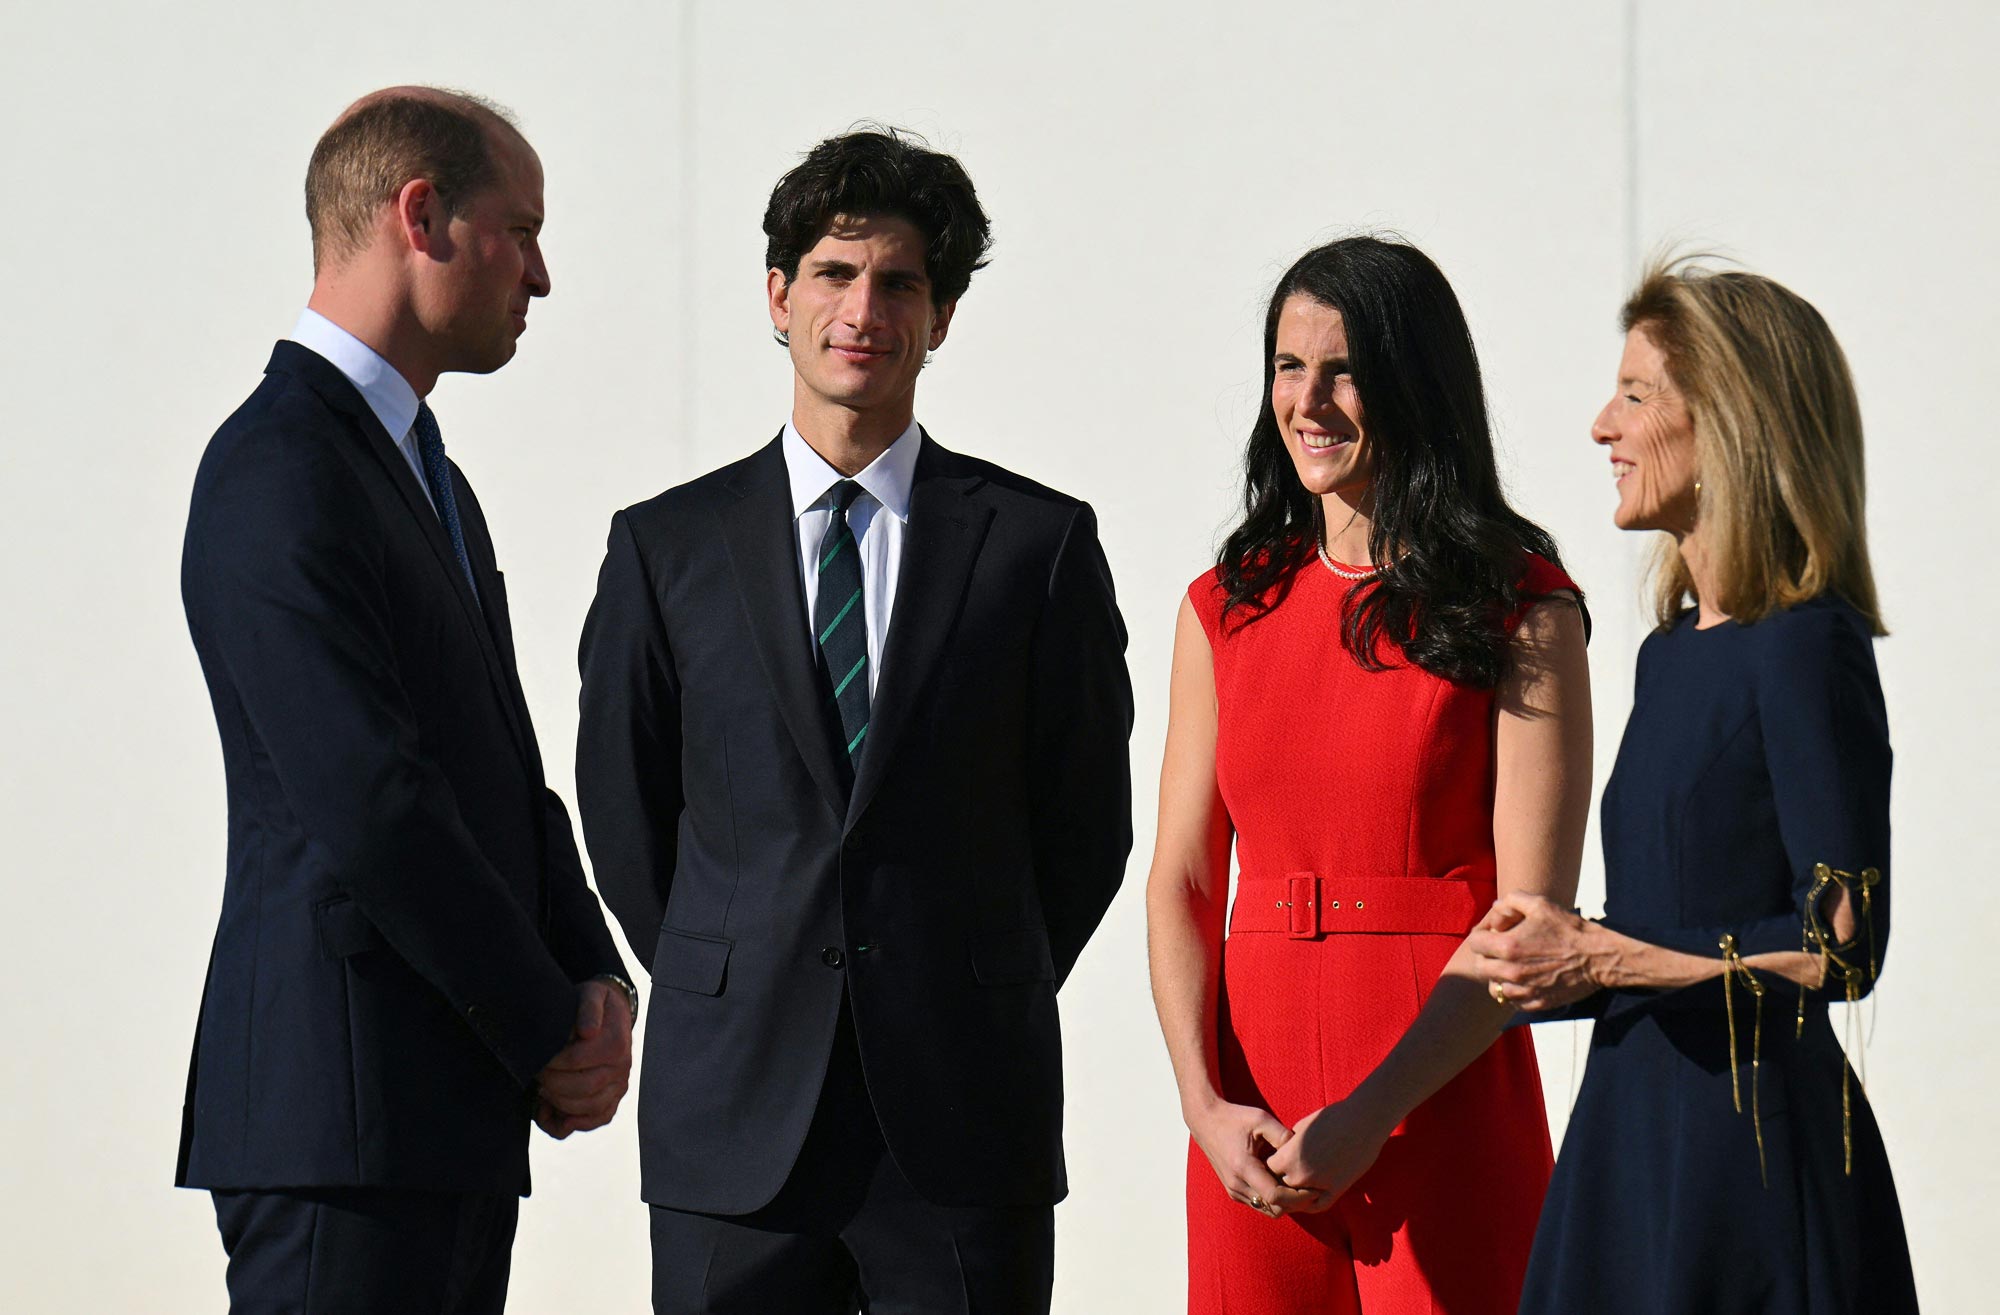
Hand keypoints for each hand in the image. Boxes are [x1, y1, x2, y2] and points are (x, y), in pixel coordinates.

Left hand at [533, 980, 633, 1138]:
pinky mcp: (615, 1099)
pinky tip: (553, 1111)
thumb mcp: (591, 995)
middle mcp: (622, 1068)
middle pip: (582, 1088)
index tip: (536, 1056)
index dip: (551, 1062)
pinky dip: (573, 1122)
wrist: (612, 1014)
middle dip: (551, 1083)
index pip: (576, 1061)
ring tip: (542, 1090)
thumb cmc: (595, 1005)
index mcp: (616, 1044)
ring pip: (589, 1108)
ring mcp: (620, 1086)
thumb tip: (587, 1032)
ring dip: (559, 1103)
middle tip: (535, 1073)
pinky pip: (598, 1120)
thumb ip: (589, 1008)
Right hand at [1185, 1097, 1328, 1217]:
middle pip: (1274, 1209)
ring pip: (1267, 1210)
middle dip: (1295, 1203)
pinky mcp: (1233, 1191)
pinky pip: (1258, 1203)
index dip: (1298, 1197)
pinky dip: (1273, 1199)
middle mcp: (1236, 1184)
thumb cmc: (1235, 1118)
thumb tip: (1303, 1154)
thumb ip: (1283, 1136)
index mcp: (1243, 1167)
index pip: (1275, 1196)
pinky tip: (1283, 1183)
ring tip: (1299, 1186)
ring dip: (1284, 1203)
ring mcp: (1233, 1190)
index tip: (1314, 1187)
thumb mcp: (1261, 1119)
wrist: (1206, 1120)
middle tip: (1312, 1189)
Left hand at [1266, 1099, 1389, 1208]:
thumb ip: (1289, 1146)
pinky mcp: (1337, 1191)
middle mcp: (1301, 1175)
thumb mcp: (1302, 1127)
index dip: (1271, 1164)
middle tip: (1282, 1175)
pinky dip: (1309, 1203)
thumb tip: (1282, 1155)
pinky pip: (1316, 1206)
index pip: (1269, 1168)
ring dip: (1294, 1193)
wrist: (1363, 1121)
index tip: (1275, 1160)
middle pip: (1280, 1185)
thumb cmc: (1332, 1117)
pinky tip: (1308, 1195)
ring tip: (1294, 1185)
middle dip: (1280, 1179)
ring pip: (1295, 1199)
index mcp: (1289, 1157)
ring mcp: (1320, 1186)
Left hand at [1467, 891, 1603, 1011]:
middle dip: (1487, 955)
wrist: (1599, 957)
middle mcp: (1512, 972)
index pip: (1474, 943)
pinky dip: (1514, 991)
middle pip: (1481, 966)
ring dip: (1498, 976)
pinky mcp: (1536, 1004)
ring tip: (1512, 966)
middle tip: (1502, 949)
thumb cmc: (1569, 929)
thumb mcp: (1540, 904)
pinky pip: (1513, 1000)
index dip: (1482, 935)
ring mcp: (1524, 991)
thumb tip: (1495, 909)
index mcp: (1508, 947)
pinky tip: (1526, 979)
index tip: (1494, 933)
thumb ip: (1511, 901)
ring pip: (1494, 987)